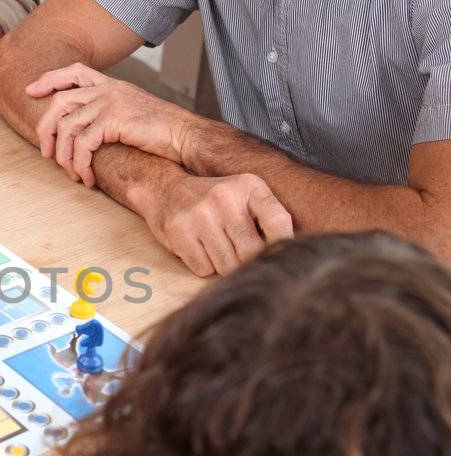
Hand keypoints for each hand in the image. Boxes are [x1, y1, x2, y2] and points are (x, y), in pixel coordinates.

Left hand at [27, 65, 193, 183]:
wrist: (185, 136)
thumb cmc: (162, 132)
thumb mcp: (133, 112)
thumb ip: (110, 112)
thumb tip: (86, 131)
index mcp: (112, 85)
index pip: (73, 71)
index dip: (49, 79)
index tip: (31, 90)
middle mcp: (108, 89)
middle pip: (60, 100)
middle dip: (45, 128)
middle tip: (45, 153)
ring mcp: (111, 102)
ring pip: (68, 127)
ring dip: (65, 156)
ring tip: (72, 173)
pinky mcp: (114, 120)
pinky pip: (83, 144)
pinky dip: (80, 164)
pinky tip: (87, 177)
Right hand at [143, 172, 292, 276]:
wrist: (164, 190)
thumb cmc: (212, 201)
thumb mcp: (243, 195)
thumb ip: (267, 218)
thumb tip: (291, 254)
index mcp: (249, 186)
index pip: (278, 222)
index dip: (282, 245)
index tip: (277, 255)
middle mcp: (225, 197)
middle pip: (252, 252)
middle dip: (246, 260)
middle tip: (237, 252)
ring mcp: (201, 214)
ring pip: (227, 266)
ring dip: (222, 264)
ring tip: (215, 247)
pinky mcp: (180, 231)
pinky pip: (203, 269)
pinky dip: (203, 265)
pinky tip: (198, 248)